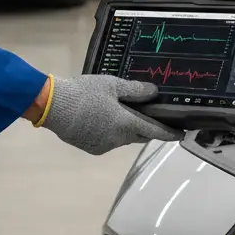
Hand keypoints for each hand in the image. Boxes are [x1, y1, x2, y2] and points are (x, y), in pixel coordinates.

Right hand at [31, 75, 182, 155]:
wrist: (53, 106)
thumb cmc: (84, 92)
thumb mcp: (111, 85)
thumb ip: (134, 90)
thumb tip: (154, 92)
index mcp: (126, 124)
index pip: (155, 131)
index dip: (170, 133)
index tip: (181, 134)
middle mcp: (118, 139)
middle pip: (140, 136)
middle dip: (147, 129)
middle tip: (150, 118)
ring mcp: (104, 146)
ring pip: (123, 139)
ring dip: (126, 130)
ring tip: (119, 114)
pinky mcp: (92, 148)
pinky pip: (109, 141)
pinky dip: (111, 133)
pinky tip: (102, 120)